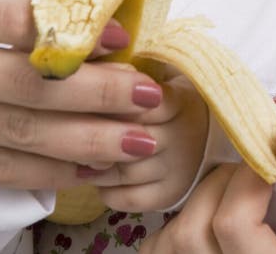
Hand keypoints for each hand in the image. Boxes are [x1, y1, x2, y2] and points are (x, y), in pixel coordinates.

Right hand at [0, 0, 164, 189]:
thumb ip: (20, 12)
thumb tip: (106, 29)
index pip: (19, 18)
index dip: (76, 31)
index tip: (125, 38)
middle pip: (28, 84)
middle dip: (98, 93)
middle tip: (148, 96)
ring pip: (18, 133)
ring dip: (87, 139)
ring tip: (138, 138)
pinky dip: (51, 171)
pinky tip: (93, 166)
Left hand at [87, 73, 208, 212]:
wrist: (202, 135)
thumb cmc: (166, 101)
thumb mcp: (158, 79)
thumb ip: (129, 77)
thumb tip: (94, 76)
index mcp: (181, 101)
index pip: (146, 102)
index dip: (114, 102)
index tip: (90, 99)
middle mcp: (183, 136)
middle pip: (130, 137)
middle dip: (98, 135)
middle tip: (73, 130)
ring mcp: (177, 169)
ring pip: (125, 171)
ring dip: (96, 165)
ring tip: (81, 154)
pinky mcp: (168, 196)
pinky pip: (127, 198)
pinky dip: (105, 190)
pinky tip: (97, 176)